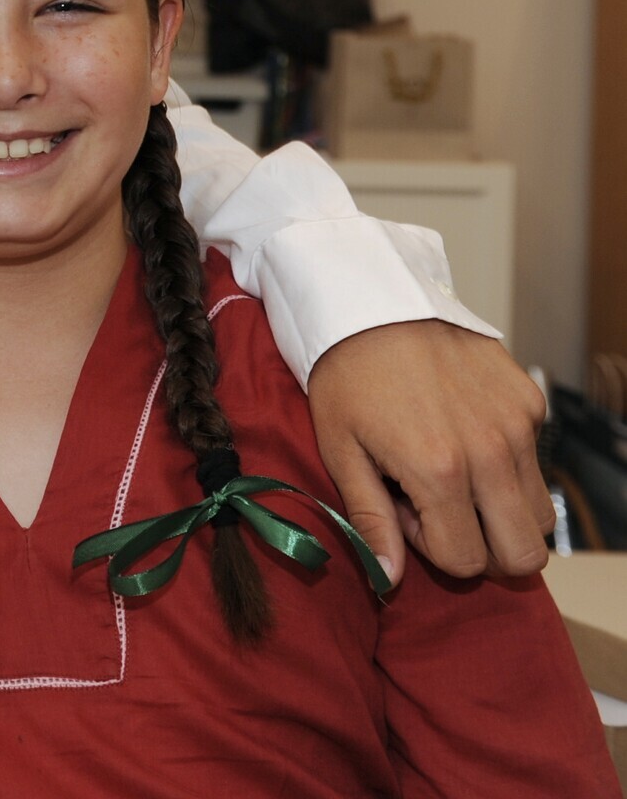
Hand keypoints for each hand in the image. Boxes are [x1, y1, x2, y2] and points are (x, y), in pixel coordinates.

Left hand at [308, 318, 550, 585]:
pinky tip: (461, 431)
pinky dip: (506, 464)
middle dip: (483, 547)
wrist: (372, 301)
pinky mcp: (531, 401)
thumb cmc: (346, 376)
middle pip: (525, 553)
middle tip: (437, 505)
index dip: (432, 546)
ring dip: (500, 511)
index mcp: (440, 470)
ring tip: (449, 472)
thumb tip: (390, 579)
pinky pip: (535, 462)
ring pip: (540, 515)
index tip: (403, 507)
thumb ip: (370, 520)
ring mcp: (518, 425)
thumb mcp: (340, 450)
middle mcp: (492, 452)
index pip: (467, 560)